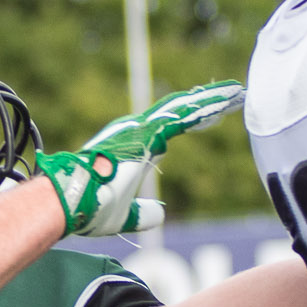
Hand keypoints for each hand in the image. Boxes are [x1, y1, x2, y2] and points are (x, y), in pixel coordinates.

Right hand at [36, 82, 244, 235]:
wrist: (69, 200)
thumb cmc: (89, 207)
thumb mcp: (124, 215)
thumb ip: (144, 213)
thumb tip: (161, 214)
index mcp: (132, 145)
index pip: (170, 126)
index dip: (193, 119)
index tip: (213, 115)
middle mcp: (136, 131)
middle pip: (180, 111)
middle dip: (206, 101)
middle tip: (233, 92)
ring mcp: (141, 129)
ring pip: (184, 108)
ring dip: (211, 100)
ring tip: (236, 91)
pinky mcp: (146, 134)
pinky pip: (183, 117)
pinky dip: (204, 108)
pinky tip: (224, 102)